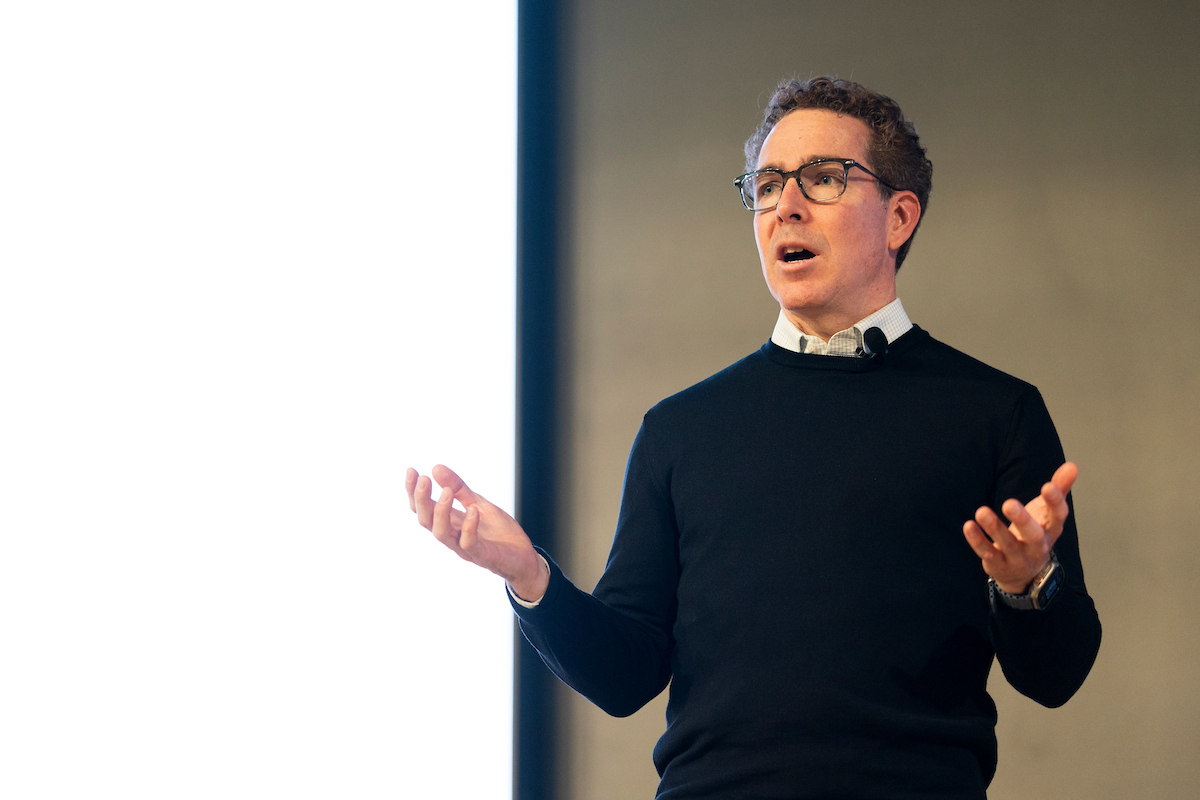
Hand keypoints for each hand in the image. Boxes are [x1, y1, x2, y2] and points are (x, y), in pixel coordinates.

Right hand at [405, 465, 547, 601]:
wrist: (524, 558)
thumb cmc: (499, 533)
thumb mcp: (479, 503)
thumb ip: (459, 489)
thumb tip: (436, 468)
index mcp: (449, 523)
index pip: (423, 509)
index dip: (413, 492)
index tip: (411, 470)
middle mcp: (452, 536)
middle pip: (426, 521)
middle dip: (421, 500)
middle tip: (424, 479)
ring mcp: (465, 547)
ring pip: (441, 533)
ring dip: (441, 511)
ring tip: (447, 492)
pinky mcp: (482, 556)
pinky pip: (469, 543)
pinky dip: (468, 527)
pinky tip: (473, 510)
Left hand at [962, 462, 1076, 594]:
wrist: (1026, 574)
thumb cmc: (1037, 533)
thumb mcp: (1048, 513)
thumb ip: (1058, 489)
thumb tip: (1072, 465)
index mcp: (1051, 530)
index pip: (1057, 516)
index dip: (1054, 502)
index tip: (1047, 486)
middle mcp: (1037, 546)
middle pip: (1033, 535)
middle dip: (1022, 520)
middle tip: (1009, 503)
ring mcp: (1018, 557)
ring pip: (1007, 544)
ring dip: (994, 528)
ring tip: (981, 511)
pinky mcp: (999, 564)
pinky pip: (987, 553)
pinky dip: (977, 540)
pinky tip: (968, 525)